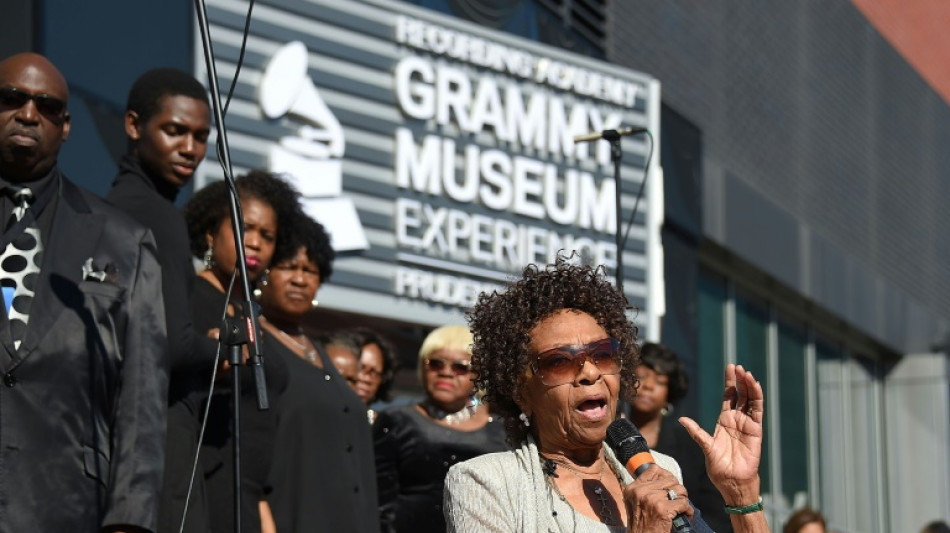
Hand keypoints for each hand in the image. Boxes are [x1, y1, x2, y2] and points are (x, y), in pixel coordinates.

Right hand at [622, 464, 692, 532]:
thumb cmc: (641, 527)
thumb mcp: (635, 504)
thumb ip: (645, 490)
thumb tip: (664, 479)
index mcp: (633, 489)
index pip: (654, 469)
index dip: (666, 476)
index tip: (670, 485)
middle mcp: (640, 491)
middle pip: (670, 479)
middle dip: (677, 490)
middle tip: (677, 501)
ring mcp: (651, 499)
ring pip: (679, 490)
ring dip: (684, 500)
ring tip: (681, 509)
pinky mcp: (662, 509)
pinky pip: (683, 503)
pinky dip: (688, 511)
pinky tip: (684, 516)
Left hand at [679, 364, 762, 503]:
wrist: (732, 480)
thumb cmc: (718, 466)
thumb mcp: (705, 446)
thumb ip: (696, 432)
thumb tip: (681, 419)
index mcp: (724, 420)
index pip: (729, 396)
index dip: (730, 382)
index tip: (730, 367)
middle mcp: (737, 419)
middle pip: (740, 394)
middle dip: (739, 380)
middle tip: (737, 366)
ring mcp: (747, 424)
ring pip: (750, 399)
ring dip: (749, 386)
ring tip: (746, 373)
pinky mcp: (756, 430)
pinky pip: (757, 410)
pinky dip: (757, 398)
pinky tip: (755, 386)